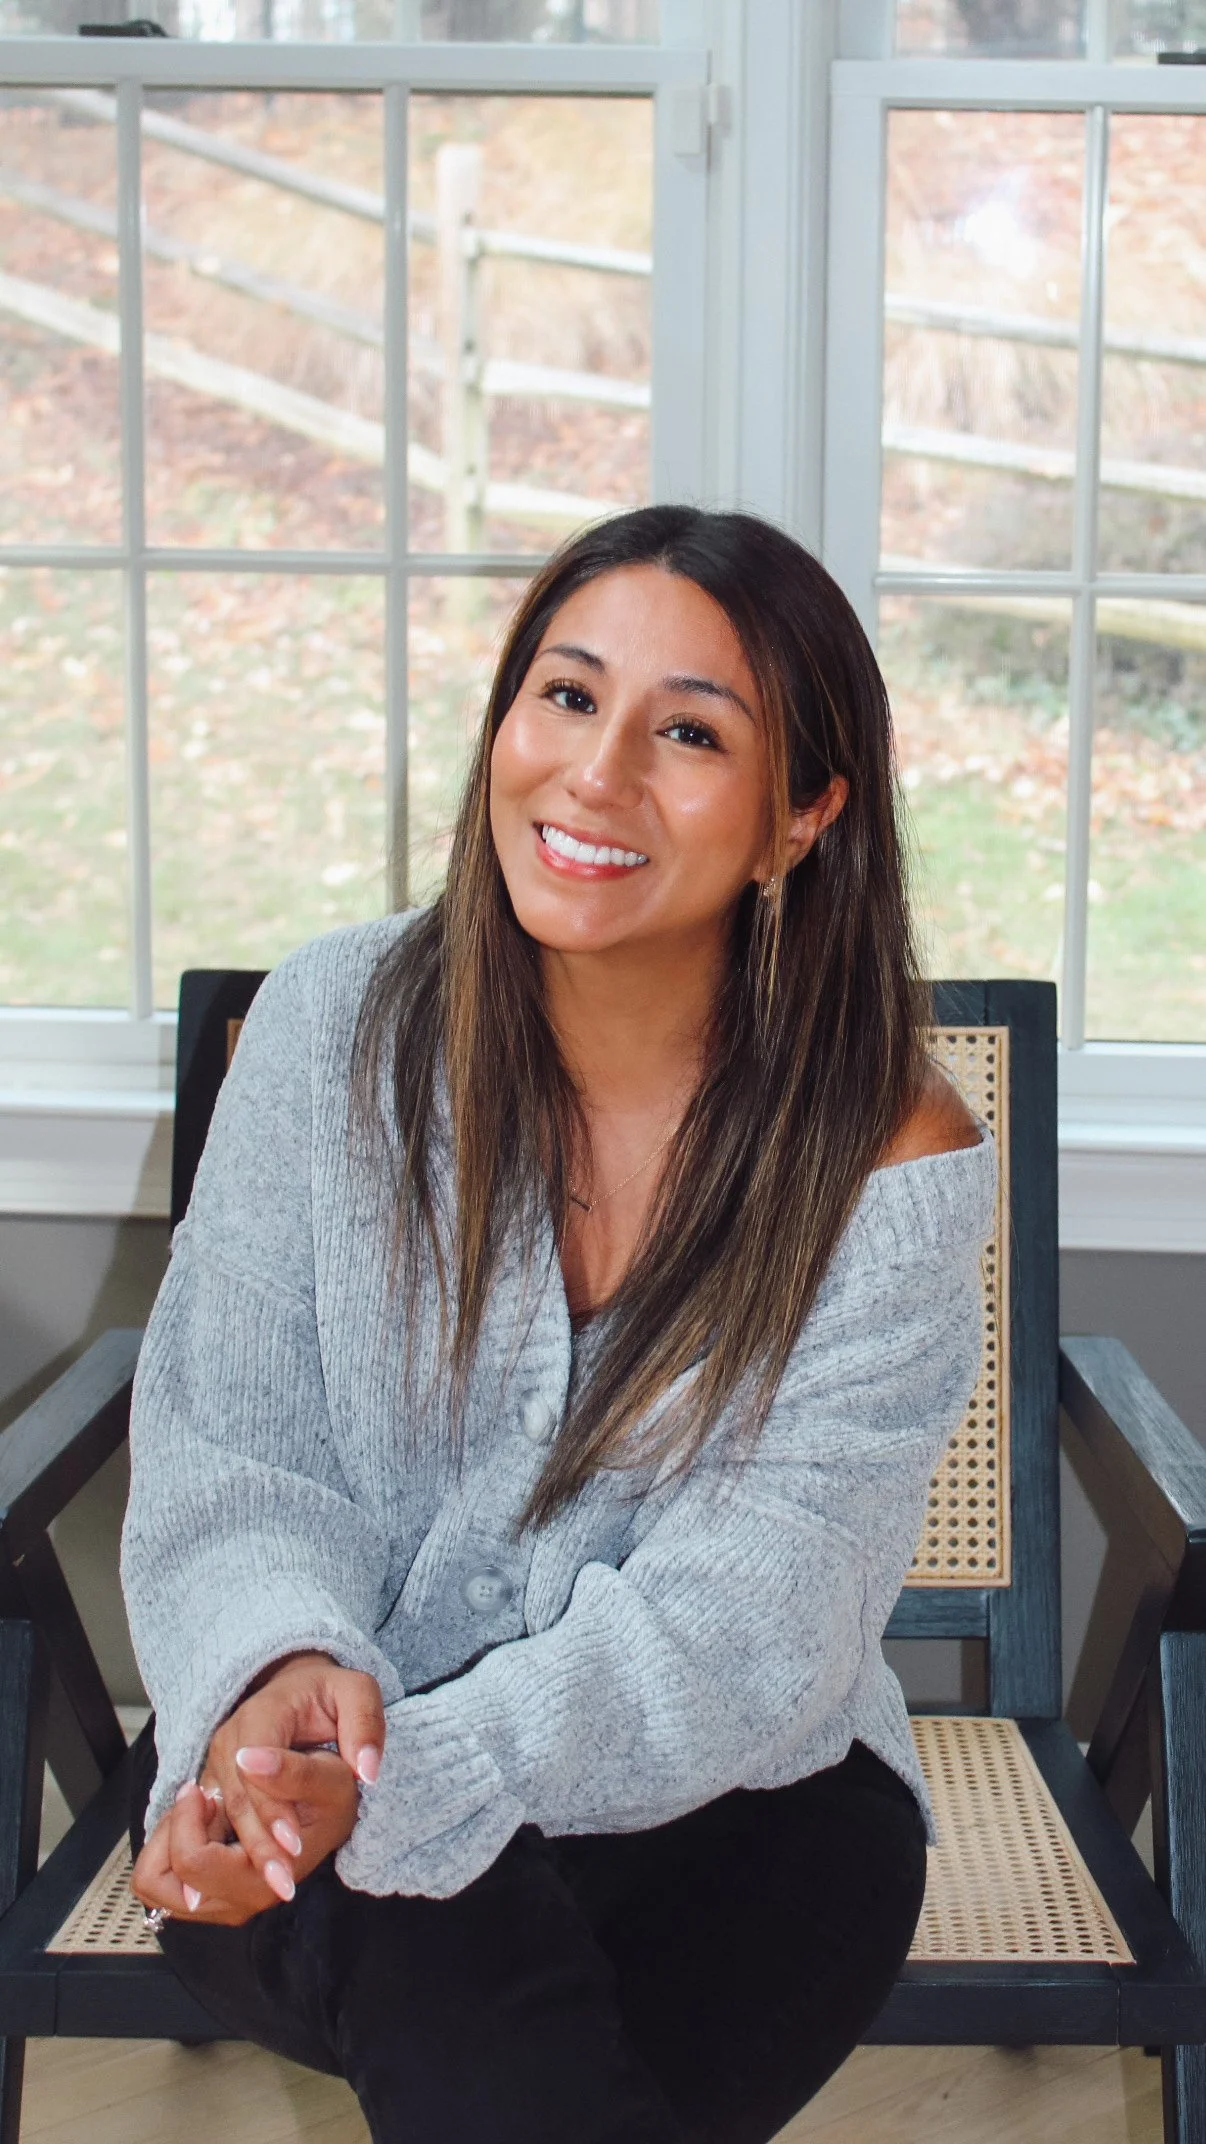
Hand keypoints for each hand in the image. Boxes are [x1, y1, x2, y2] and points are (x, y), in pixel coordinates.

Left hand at [131, 1755, 358, 1926]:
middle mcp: (241, 1899)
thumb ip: (291, 1772)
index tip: (201, 1789)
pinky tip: (202, 1820)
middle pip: (161, 1883)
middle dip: (170, 1832)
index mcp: (264, 1880)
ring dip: (166, 1842)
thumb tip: (249, 1762)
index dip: (187, 1820)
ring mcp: (228, 1898)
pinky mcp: (219, 1886)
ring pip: (157, 1885)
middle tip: (197, 1798)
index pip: (193, 1862)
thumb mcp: (328, 1775)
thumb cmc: (336, 1793)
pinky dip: (171, 1846)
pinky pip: (169, 1877)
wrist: (342, 1806)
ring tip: (198, 1811)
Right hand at [134, 1651, 384, 1924]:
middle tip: (286, 1881)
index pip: (258, 1766)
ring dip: (247, 1856)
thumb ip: (364, 1725)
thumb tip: (366, 1771)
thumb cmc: (326, 1693)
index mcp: (260, 1714)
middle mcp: (229, 1742)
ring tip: (276, 1888)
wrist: (293, 1688)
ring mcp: (217, 1767)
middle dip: (262, 1844)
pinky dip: (222, 1857)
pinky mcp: (216, 1788)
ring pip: (226, 1818)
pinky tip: (236, 1887)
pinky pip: (214, 1826)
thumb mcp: (355, 1691)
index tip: (295, 1843)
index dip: (275, 1807)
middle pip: (239, 1800)